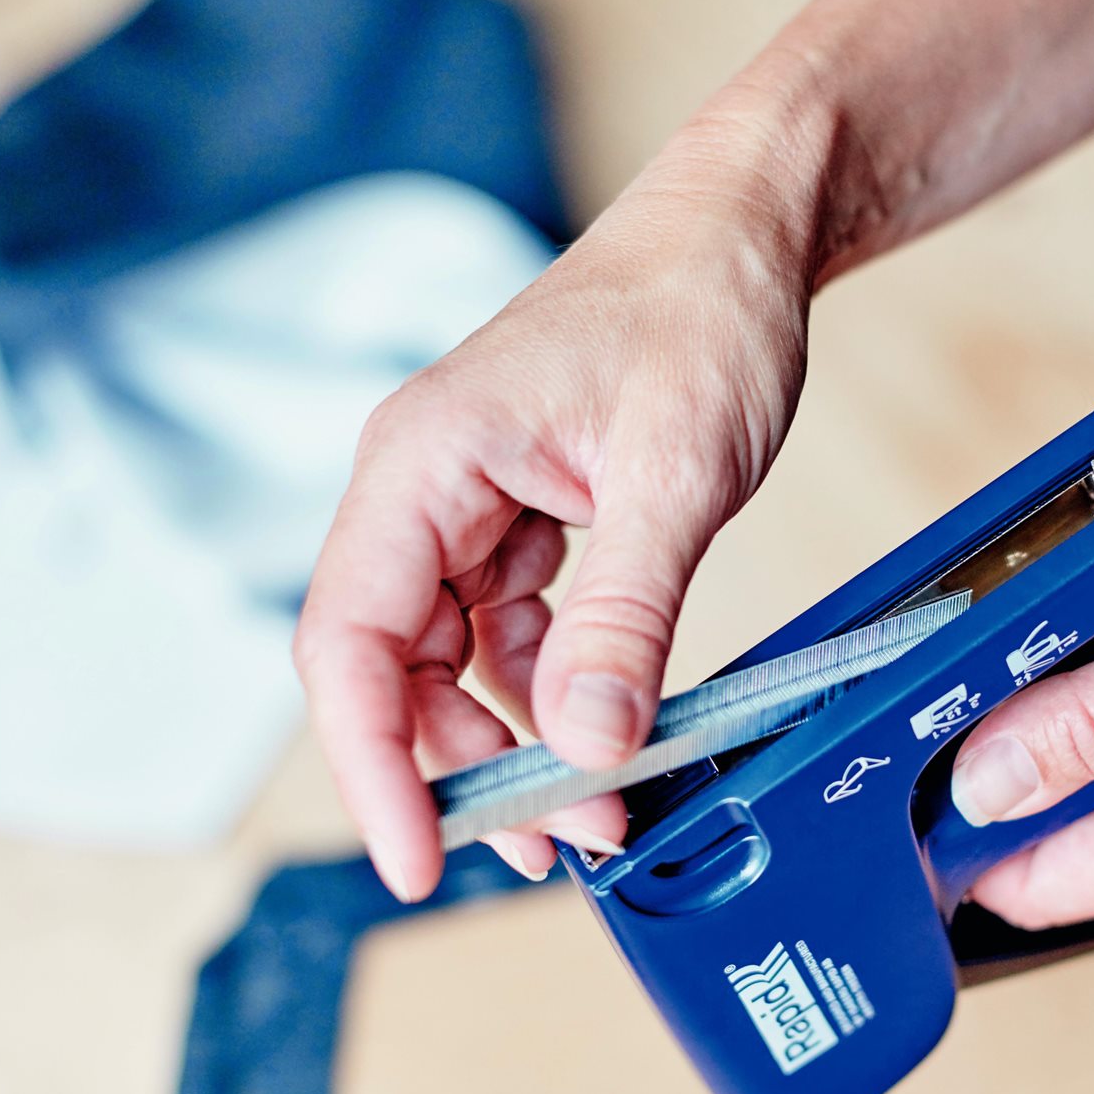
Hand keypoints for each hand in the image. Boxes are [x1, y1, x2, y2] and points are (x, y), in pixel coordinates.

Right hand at [295, 119, 817, 898]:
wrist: (744, 234)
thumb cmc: (701, 308)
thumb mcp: (677, 471)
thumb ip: (626, 614)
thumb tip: (587, 745)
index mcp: (421, 462)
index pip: (350, 645)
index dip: (373, 768)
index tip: (418, 859)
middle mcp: (422, 489)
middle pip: (395, 672)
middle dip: (465, 771)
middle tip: (562, 844)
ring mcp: (468, 507)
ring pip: (454, 666)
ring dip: (515, 745)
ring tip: (598, 811)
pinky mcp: (520, 523)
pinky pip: (510, 637)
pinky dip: (554, 696)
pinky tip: (607, 734)